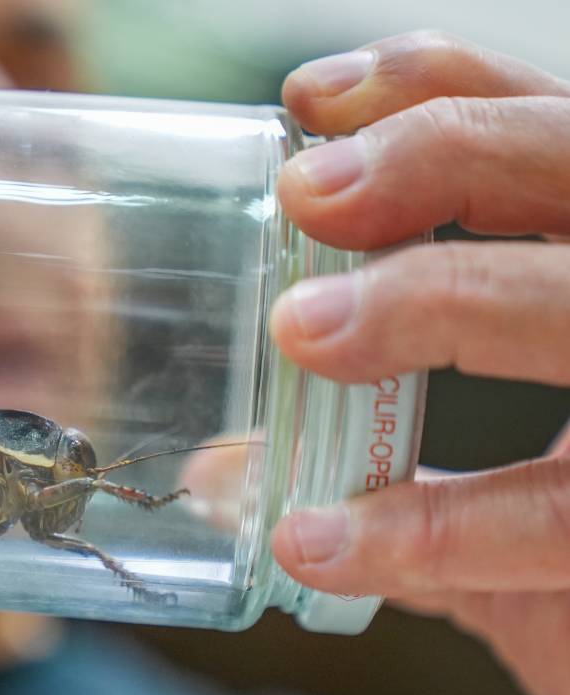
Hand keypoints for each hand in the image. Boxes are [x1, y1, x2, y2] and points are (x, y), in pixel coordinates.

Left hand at [268, 31, 569, 694]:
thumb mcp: (502, 508)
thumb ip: (376, 479)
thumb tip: (218, 472)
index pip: (541, 133)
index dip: (433, 90)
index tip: (306, 105)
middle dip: (438, 155)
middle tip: (307, 196)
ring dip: (438, 295)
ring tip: (303, 329)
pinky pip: (558, 511)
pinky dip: (436, 526)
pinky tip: (319, 543)